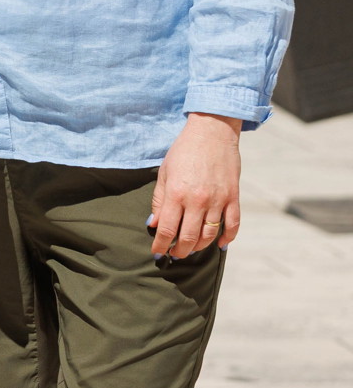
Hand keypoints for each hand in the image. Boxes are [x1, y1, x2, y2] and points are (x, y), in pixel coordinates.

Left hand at [149, 112, 240, 259]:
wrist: (212, 132)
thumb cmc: (183, 151)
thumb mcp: (164, 173)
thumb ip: (159, 201)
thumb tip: (154, 225)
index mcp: (177, 193)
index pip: (167, 229)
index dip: (160, 244)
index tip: (157, 252)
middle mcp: (198, 200)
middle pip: (188, 237)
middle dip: (179, 250)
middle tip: (174, 255)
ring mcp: (218, 200)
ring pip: (210, 235)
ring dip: (199, 247)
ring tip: (191, 249)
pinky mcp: (233, 197)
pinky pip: (233, 224)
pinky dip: (227, 238)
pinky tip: (220, 244)